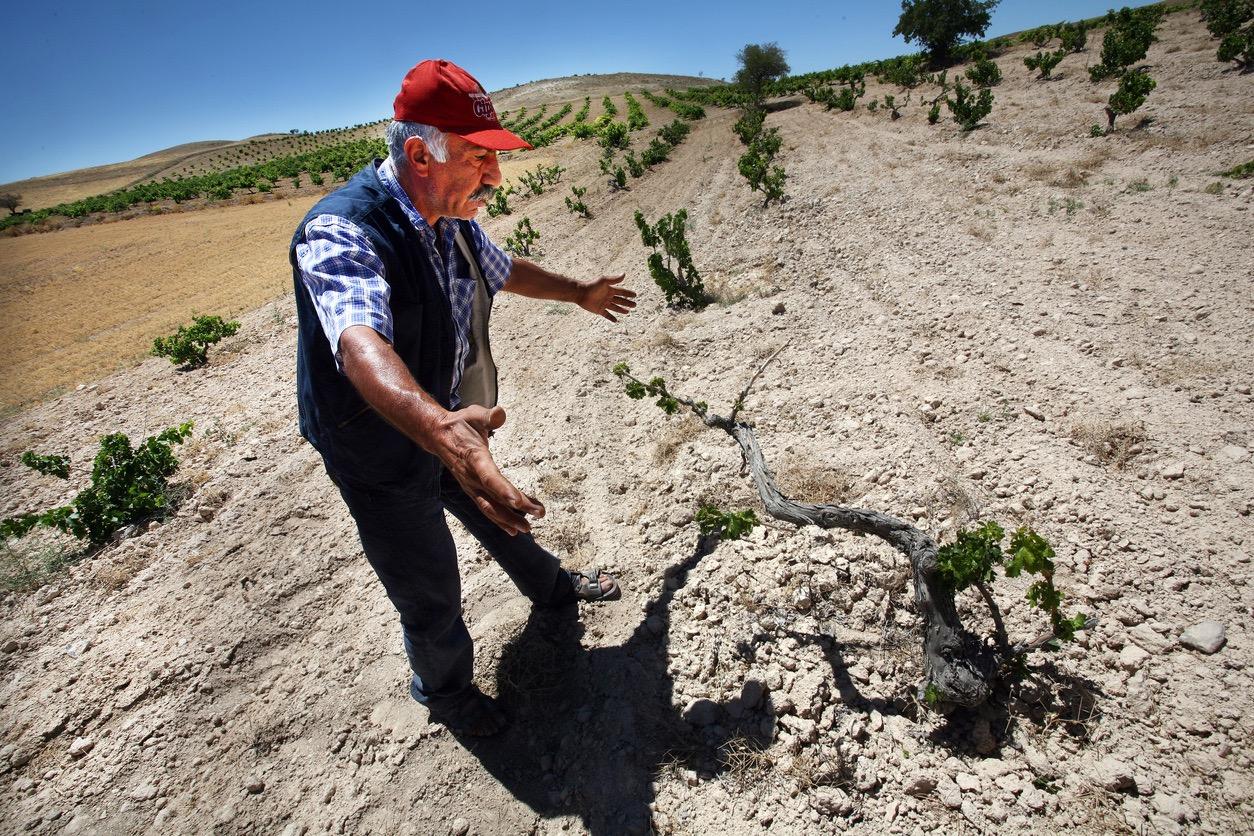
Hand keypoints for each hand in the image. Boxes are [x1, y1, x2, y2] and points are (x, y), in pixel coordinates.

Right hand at [435, 405, 544, 535]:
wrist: (437, 435)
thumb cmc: (460, 424)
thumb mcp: (475, 414)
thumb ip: (489, 416)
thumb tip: (500, 414)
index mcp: (474, 458)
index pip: (490, 477)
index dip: (504, 491)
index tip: (519, 502)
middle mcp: (471, 477)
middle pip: (494, 498)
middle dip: (516, 510)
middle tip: (539, 514)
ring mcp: (470, 487)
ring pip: (490, 508)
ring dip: (509, 520)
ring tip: (528, 528)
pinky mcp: (472, 491)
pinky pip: (487, 508)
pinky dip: (500, 519)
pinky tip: (514, 528)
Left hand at [577, 274, 636, 321]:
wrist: (581, 293)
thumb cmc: (592, 285)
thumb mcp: (604, 281)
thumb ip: (614, 279)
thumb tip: (624, 274)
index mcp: (610, 290)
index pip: (622, 292)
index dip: (628, 293)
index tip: (635, 295)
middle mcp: (608, 297)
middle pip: (620, 300)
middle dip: (627, 303)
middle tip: (635, 305)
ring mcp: (604, 304)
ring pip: (615, 308)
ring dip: (621, 310)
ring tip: (628, 312)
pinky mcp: (599, 310)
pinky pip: (607, 315)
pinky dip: (611, 318)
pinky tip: (616, 321)